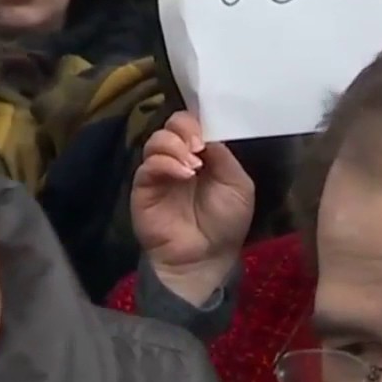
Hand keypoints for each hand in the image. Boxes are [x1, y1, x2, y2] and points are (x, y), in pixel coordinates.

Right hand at [132, 111, 254, 304]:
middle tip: (197, 146)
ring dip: (175, 146)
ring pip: (156, 141)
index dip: (197, 123)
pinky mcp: (143, 188)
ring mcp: (159, 172)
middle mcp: (178, 158)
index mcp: (201, 155)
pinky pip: (147, 166)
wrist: (206, 258)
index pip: (191, 124)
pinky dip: (166, 164)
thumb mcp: (239, 186)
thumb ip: (224, 157)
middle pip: (171, 125)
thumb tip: (206, 135)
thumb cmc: (226, 223)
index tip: (206, 136)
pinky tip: (184, 175)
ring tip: (193, 166)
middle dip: (184, 128)